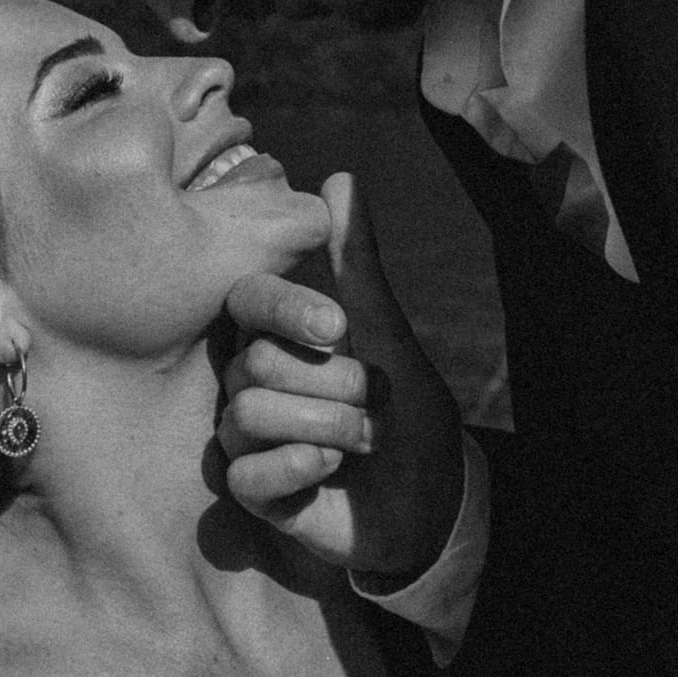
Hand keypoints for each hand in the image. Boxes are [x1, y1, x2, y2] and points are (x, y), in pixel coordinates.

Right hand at [218, 171, 463, 580]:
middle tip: (374, 401)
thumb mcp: (390, 334)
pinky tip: (330, 468)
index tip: (338, 328)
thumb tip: (339, 178)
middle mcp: (252, 384)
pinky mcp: (256, 495)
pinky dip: (294, 468)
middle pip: (254, 363)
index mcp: (279, 338)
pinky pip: (244, 476)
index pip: (246, 301)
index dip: (286, 310)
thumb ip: (359, 264)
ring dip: (325, 426)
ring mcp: (249, 441)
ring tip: (364, 441)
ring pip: (245, 415)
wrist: (433, 498)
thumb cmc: (407, 410)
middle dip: (331, 383)